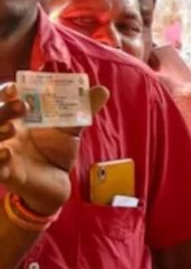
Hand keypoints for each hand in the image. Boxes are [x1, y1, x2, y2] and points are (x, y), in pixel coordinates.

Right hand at [0, 82, 108, 215]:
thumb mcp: (70, 129)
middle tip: (23, 106)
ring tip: (11, 128)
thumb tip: (102, 90)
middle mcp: (6, 132)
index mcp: (19, 116)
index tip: (17, 86)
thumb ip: (83, 109)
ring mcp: (4, 151)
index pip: (6, 98)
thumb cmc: (56, 150)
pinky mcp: (6, 173)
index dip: (8, 90)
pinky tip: (8, 154)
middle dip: (4, 108)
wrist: (56, 181)